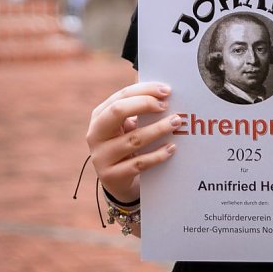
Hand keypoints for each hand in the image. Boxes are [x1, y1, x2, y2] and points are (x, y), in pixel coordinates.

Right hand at [85, 81, 177, 203]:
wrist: (117, 181)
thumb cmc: (126, 143)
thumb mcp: (127, 125)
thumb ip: (139, 108)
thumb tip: (164, 92)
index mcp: (99, 116)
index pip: (121, 96)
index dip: (145, 91)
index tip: (166, 91)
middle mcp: (96, 134)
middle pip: (118, 111)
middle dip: (145, 104)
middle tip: (167, 105)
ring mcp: (101, 156)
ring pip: (133, 139)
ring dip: (158, 129)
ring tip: (176, 122)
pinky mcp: (111, 176)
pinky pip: (139, 164)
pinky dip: (158, 155)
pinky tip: (171, 148)